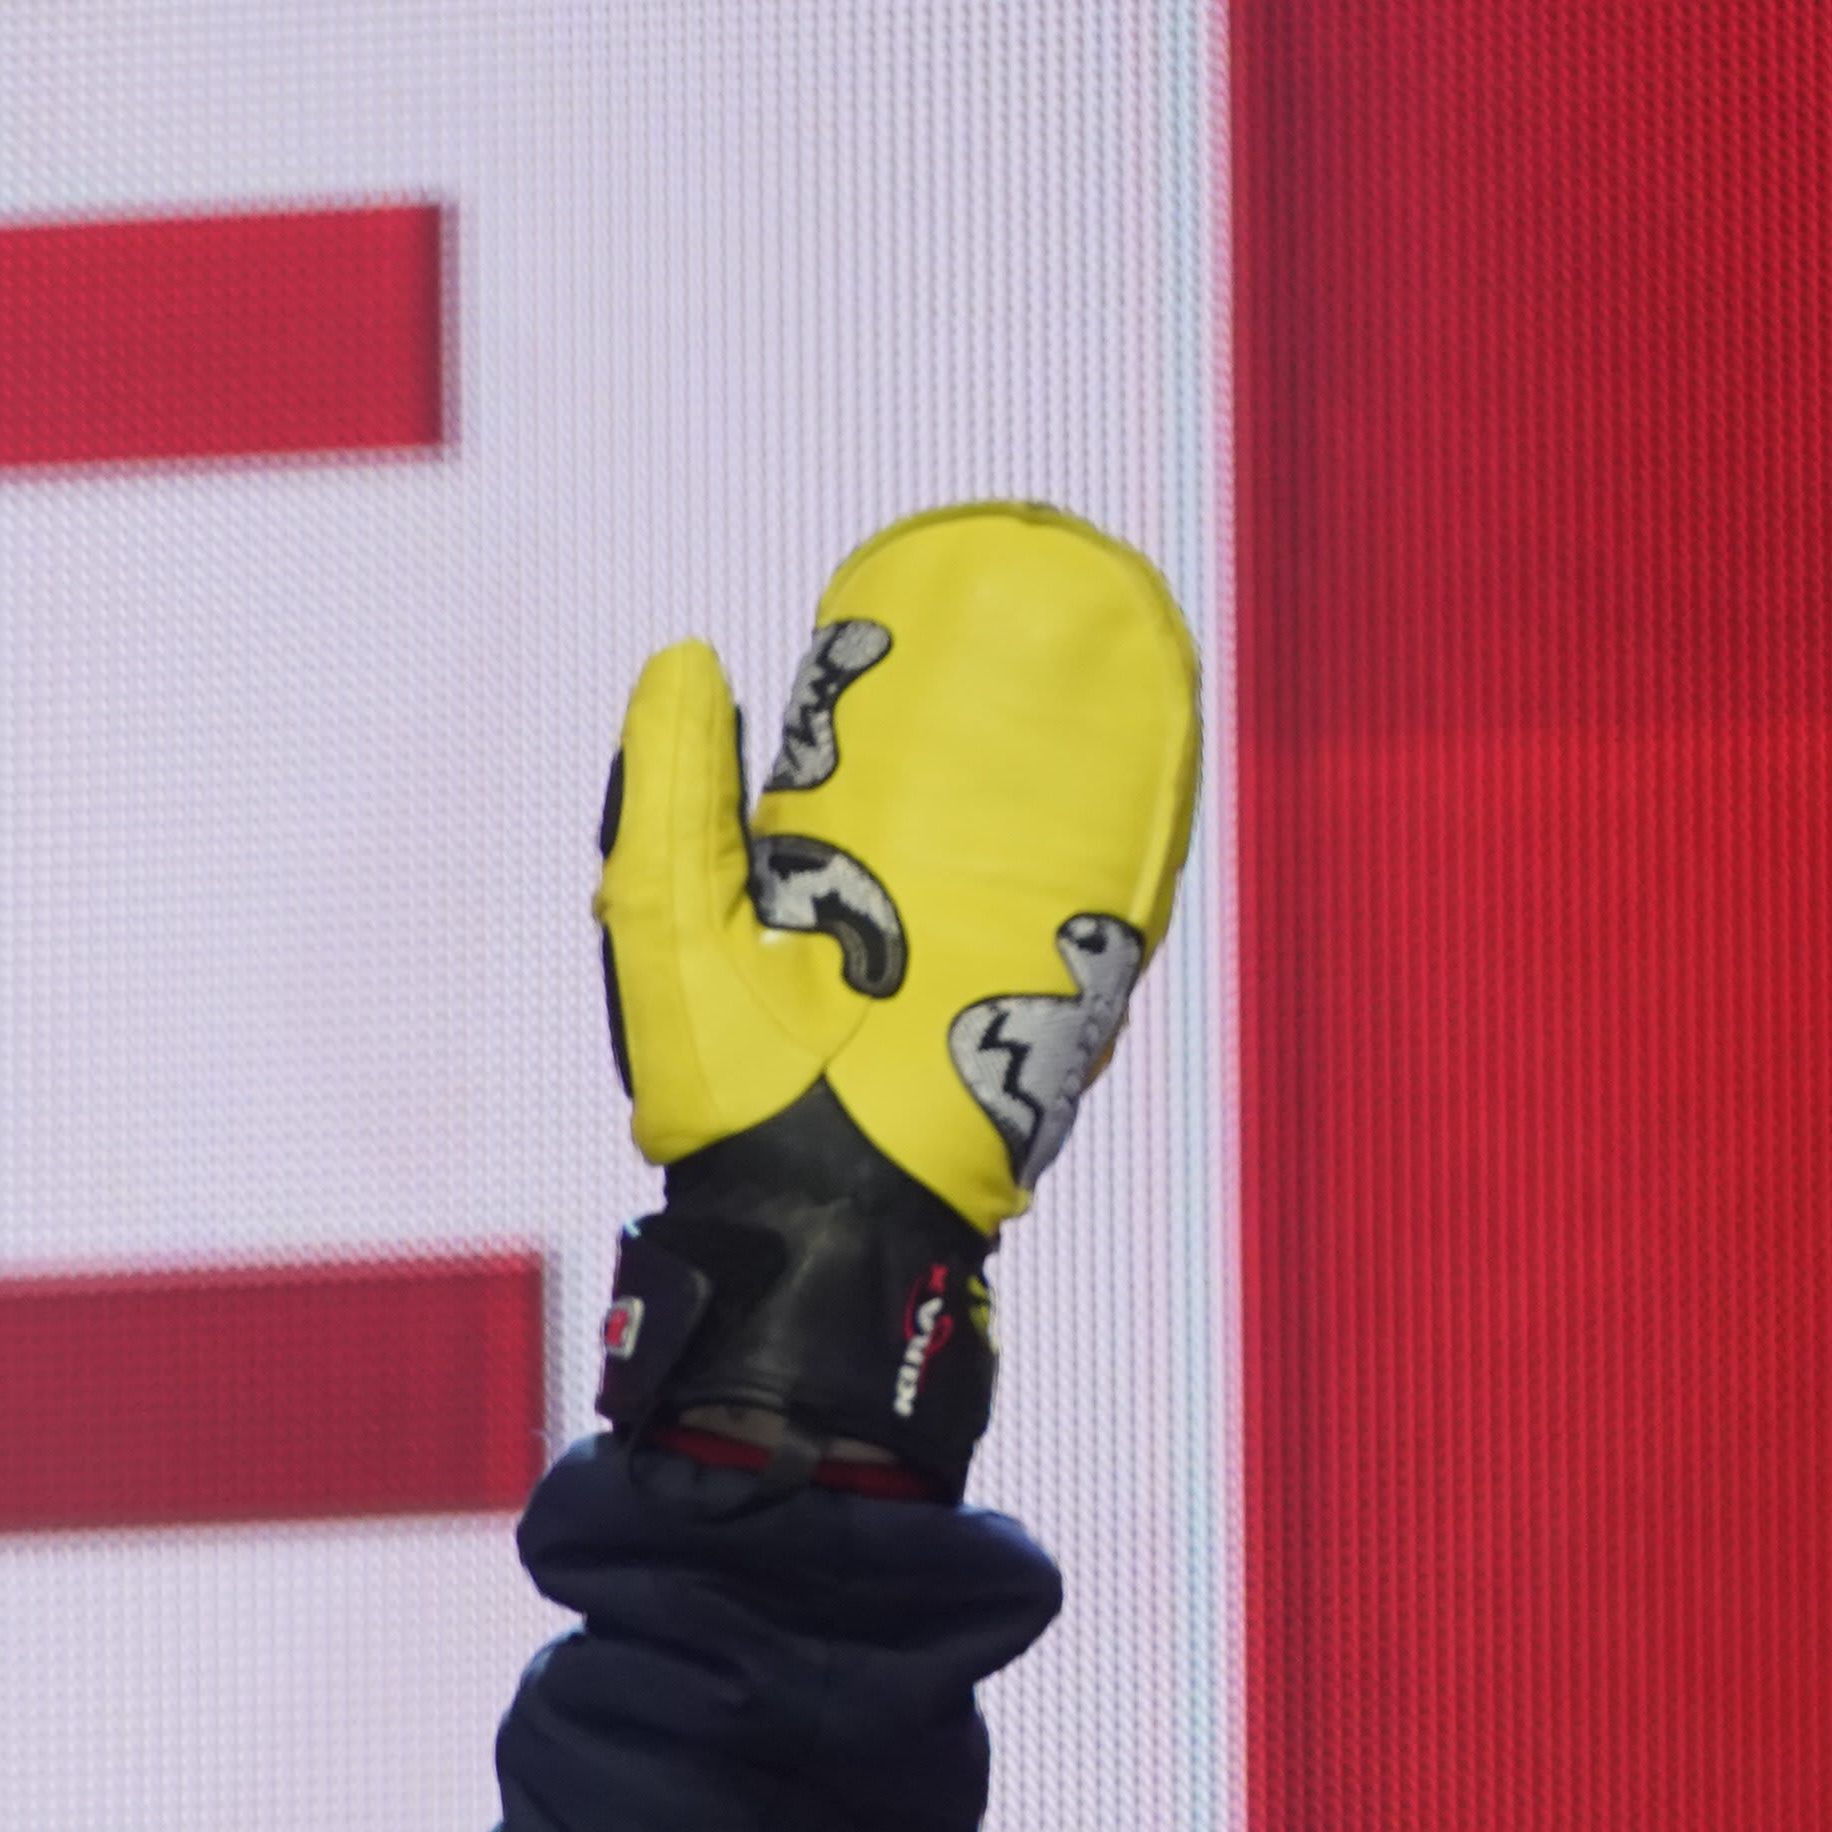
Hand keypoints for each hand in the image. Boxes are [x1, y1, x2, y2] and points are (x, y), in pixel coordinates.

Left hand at [588, 503, 1200, 1477]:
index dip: (902, 692)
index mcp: (812, 895)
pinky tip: (1162, 772)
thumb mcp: (669, 915)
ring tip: (1120, 669)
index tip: (937, 606)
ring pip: (1049, 841)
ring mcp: (985, 966)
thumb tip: (685, 653)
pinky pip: (1107, 910)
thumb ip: (671, 788)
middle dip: (1016, 710)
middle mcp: (903, 923)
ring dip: (1089, 766)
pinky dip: (1138, 842)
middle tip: (1055, 611)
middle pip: (975, 792)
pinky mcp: (1057, 1011)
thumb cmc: (722, 1086)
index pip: (870, 770)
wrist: (812, 1225)